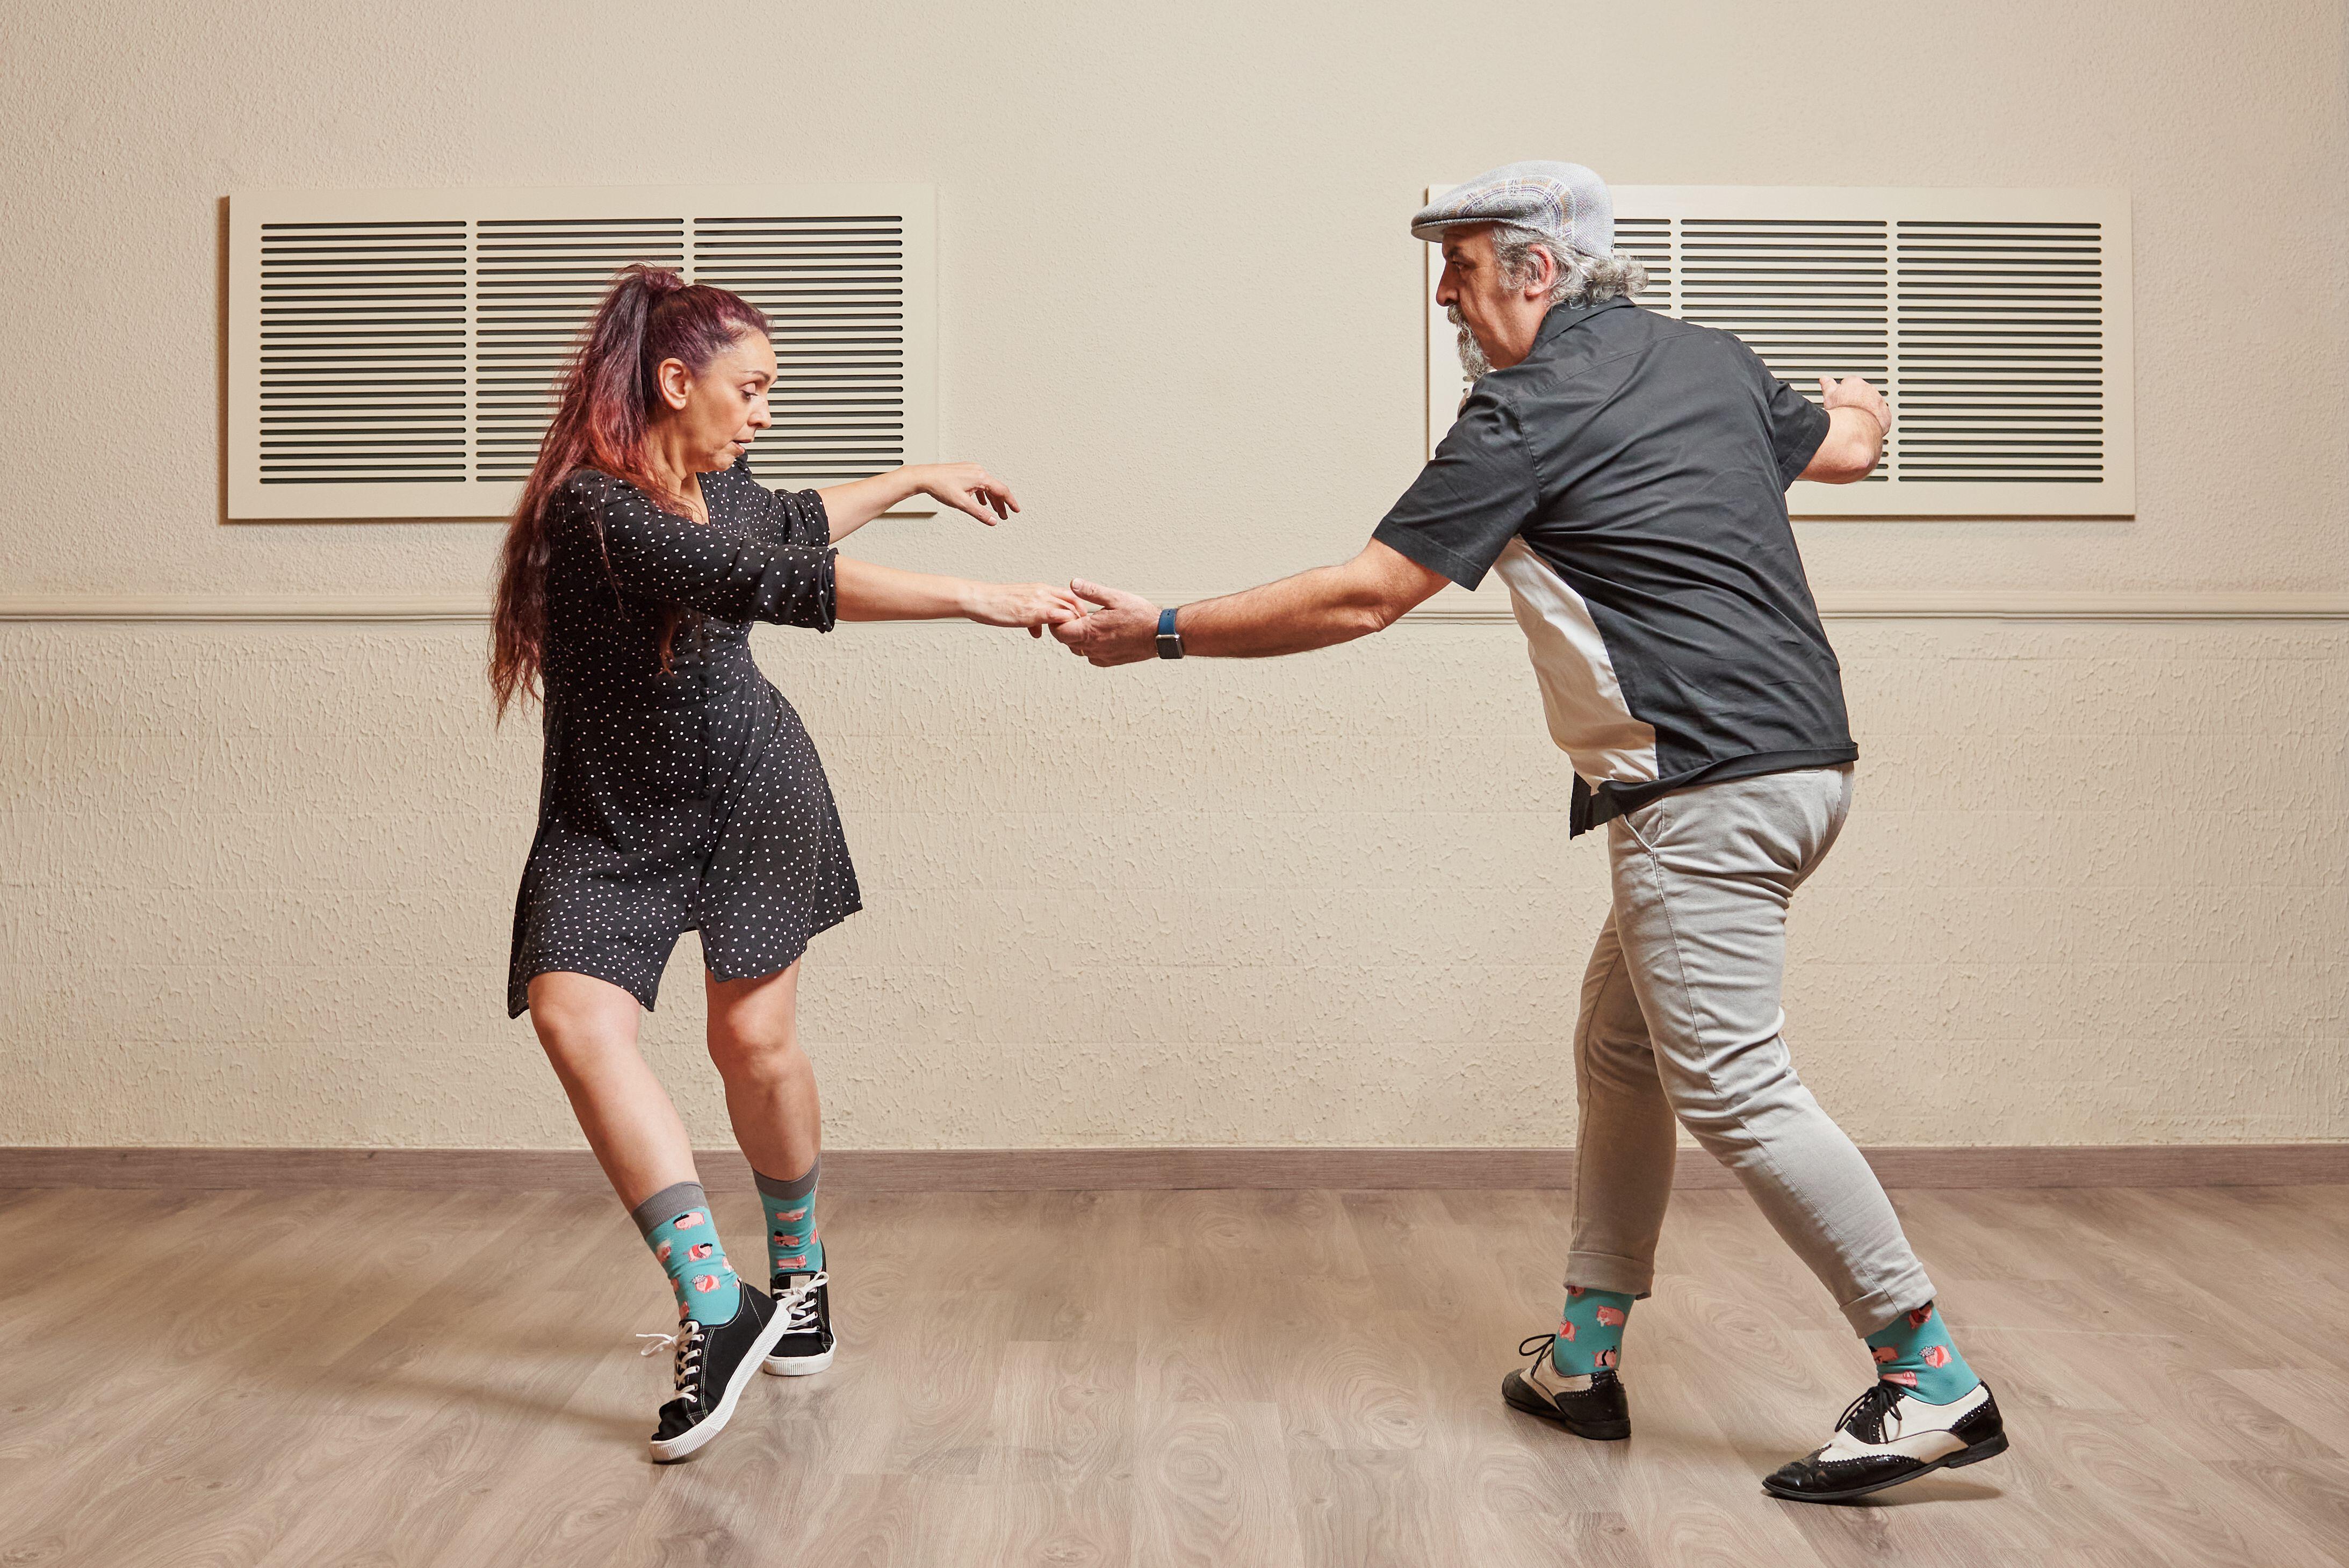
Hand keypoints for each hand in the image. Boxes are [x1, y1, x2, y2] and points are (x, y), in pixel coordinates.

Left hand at [913, 462, 1019, 524]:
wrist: (925, 477)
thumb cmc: (940, 486)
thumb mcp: (962, 503)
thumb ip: (980, 513)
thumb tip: (992, 520)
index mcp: (980, 477)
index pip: (1002, 490)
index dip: (1010, 502)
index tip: (1016, 510)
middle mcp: (977, 471)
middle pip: (995, 489)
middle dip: (1001, 504)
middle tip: (1005, 515)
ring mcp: (971, 470)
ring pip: (987, 486)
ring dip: (991, 499)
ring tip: (994, 511)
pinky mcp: (964, 471)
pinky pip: (979, 483)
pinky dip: (982, 494)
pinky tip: (981, 502)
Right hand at [962, 580, 1083, 637]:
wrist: (980, 599)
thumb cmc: (995, 603)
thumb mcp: (1018, 608)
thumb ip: (1033, 618)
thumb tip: (1039, 631)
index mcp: (1040, 588)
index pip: (1069, 594)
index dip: (1079, 606)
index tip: (1081, 619)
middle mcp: (1041, 591)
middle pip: (1073, 600)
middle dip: (1081, 615)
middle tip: (1083, 629)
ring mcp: (1037, 600)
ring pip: (1067, 607)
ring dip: (1074, 622)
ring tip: (1075, 635)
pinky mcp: (1030, 611)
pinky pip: (1053, 614)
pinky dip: (1063, 622)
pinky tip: (1065, 632)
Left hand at [1050, 579, 1160, 665]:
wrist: (1160, 634)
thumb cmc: (1141, 617)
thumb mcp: (1114, 597)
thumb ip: (1091, 591)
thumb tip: (1073, 584)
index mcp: (1090, 632)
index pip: (1059, 632)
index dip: (1057, 622)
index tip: (1064, 612)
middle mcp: (1093, 648)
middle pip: (1066, 641)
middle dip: (1066, 628)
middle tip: (1077, 615)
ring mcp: (1101, 656)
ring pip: (1078, 649)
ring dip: (1078, 637)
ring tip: (1089, 624)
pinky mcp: (1110, 661)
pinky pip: (1091, 656)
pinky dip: (1090, 646)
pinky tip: (1100, 635)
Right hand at [1819, 376, 1890, 435]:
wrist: (1854, 426)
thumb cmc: (1841, 411)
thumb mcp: (1829, 396)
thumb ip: (1828, 385)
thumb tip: (1824, 378)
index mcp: (1855, 383)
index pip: (1850, 382)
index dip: (1845, 392)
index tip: (1842, 399)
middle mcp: (1870, 390)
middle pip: (1863, 393)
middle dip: (1857, 401)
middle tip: (1848, 412)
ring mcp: (1879, 401)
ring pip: (1874, 404)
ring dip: (1868, 410)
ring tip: (1857, 421)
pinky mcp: (1886, 414)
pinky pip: (1882, 417)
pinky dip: (1876, 421)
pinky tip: (1867, 427)